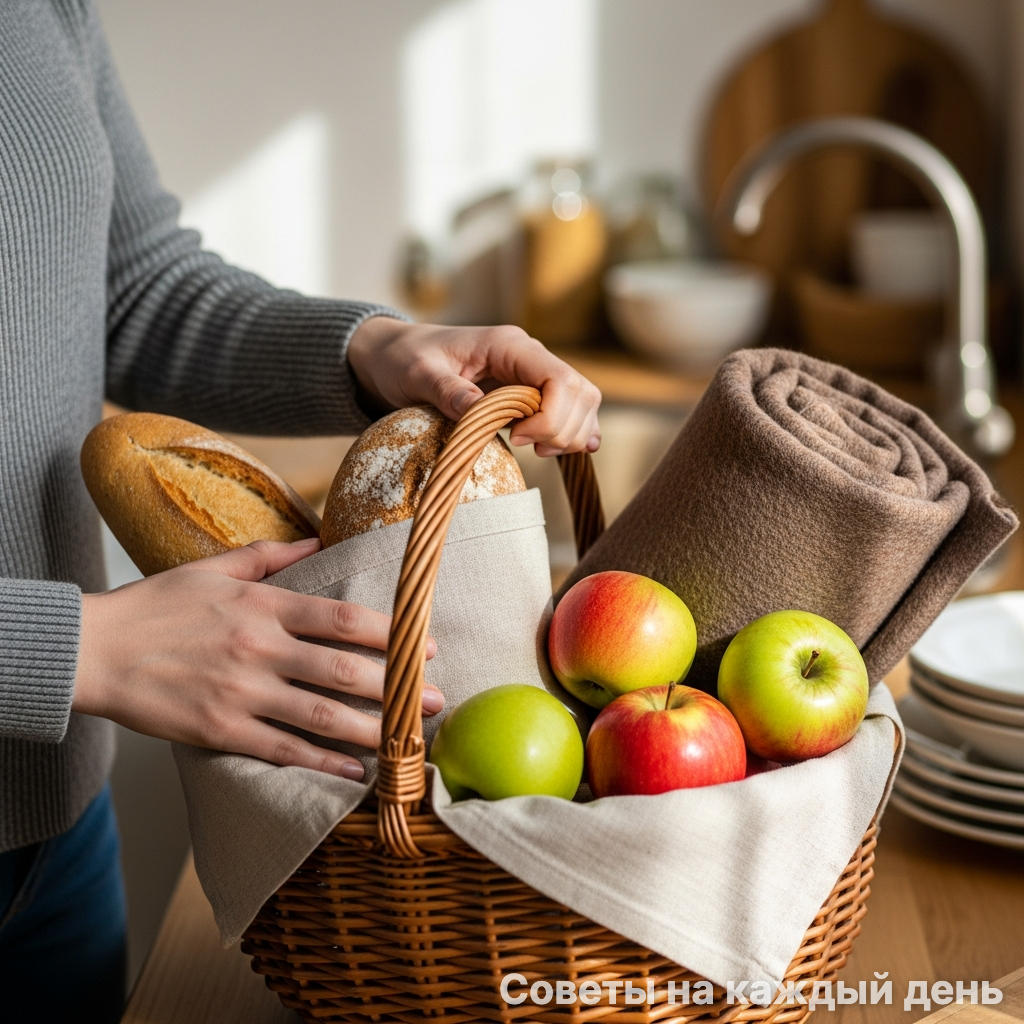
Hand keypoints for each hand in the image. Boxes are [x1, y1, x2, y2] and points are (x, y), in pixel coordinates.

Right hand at [73, 537, 441, 778]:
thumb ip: (270, 556)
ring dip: (374, 728)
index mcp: (264, 606)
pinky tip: (354, 770)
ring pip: (322, 714)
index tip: (426, 645)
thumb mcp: (213, 568)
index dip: (393, 633)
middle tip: (436, 700)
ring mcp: (241, 692)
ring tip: (410, 738)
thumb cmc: (155, 605)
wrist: (94, 650)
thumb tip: (318, 540)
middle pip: (345, 670)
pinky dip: (323, 761)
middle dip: (400, 686)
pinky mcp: (221, 730)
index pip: (345, 618)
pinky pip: (284, 749)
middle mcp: (260, 648)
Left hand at [347, 318, 601, 456]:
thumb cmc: (404, 359)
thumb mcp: (418, 374)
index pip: (559, 378)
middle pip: (579, 392)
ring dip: (569, 433)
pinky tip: (558, 449)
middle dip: (561, 429)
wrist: (395, 355)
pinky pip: (570, 410)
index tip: (517, 438)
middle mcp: (529, 355)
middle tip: (526, 449)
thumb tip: (478, 411)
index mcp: (508, 344)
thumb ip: (448, 391)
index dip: (550, 416)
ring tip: (536, 450)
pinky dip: (572, 432)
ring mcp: (533, 372)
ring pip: (582, 402)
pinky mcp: (531, 391)